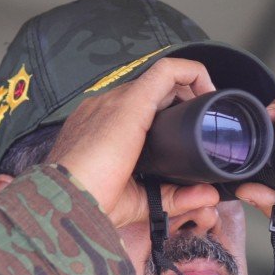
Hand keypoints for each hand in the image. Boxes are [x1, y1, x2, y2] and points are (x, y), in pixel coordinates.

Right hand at [44, 58, 222, 227]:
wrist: (64, 198)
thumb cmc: (89, 203)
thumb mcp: (139, 201)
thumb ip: (173, 197)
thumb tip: (208, 195)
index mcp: (99, 128)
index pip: (136, 109)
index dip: (165, 114)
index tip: (187, 131)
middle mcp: (105, 107)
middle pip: (151, 92)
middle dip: (182, 100)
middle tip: (205, 120)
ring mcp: (116, 100)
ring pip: (161, 79)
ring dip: (189, 86)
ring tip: (210, 104)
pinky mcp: (131, 101)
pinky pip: (167, 71)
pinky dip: (191, 72)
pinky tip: (209, 89)